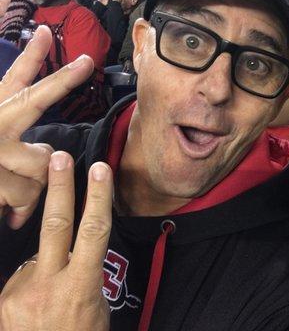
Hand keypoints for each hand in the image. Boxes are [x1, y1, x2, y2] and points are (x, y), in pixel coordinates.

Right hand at [0, 25, 93, 228]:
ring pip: (41, 162)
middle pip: (33, 100)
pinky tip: (10, 213)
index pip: (11, 82)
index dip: (29, 57)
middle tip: (87, 61)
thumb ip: (23, 149)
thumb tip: (49, 153)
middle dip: (63, 79)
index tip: (43, 32)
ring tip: (14, 196)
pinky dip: (22, 208)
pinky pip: (27, 193)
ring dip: (34, 186)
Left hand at [0, 151, 111, 330]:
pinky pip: (21, 278)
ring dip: (46, 265)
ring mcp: (19, 293)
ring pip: (36, 257)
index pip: (92, 232)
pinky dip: (32, 284)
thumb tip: (73, 256)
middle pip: (55, 224)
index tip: (99, 170)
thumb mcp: (95, 310)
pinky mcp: (2, 300)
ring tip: (52, 297)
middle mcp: (47, 285)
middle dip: (58, 187)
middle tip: (58, 157)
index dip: (97, 198)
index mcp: (79, 287)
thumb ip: (83, 277)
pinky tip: (36, 306)